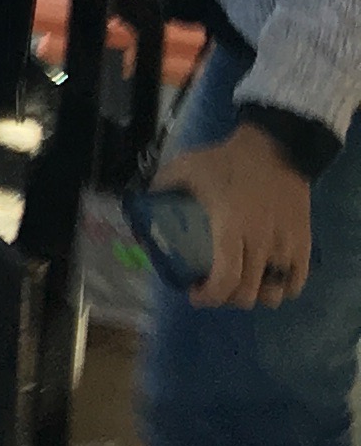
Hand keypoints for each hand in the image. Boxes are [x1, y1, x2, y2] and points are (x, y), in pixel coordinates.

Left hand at [161, 121, 316, 309]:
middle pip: (248, 292)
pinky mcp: (304, 243)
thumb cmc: (226, 160)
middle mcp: (261, 242)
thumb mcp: (186, 167)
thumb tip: (140, 208)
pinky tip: (268, 280)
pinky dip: (282, 289)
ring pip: (274, 293)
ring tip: (241, 284)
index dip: (209, 296)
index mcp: (231, 226)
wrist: (275, 147)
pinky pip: (297, 282)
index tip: (194, 293)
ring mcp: (285, 245)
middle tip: (213, 288)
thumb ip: (162, 186)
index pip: (225, 278)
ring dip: (255, 295)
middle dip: (226, 299)